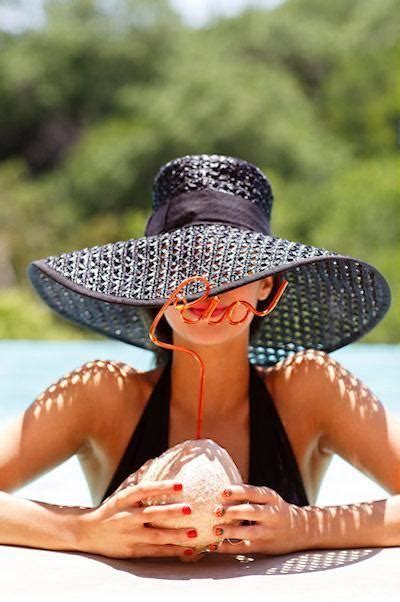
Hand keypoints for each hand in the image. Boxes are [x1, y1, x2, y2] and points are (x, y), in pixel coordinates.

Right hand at [78, 479, 199, 559]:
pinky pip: (154, 552)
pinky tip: (187, 549)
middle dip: (171, 512)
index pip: (144, 490)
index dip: (162, 487)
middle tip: (190, 509)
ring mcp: (129, 536)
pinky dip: (171, 551)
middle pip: (151, 514)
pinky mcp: (131, 551)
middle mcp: (126, 517)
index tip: (180, 485)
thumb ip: (138, 483)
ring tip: (194, 533)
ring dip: (176, 536)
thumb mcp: (120, 495)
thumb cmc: (111, 510)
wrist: (86, 533)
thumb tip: (156, 460)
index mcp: (123, 500)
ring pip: (156, 537)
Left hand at [208, 484, 303, 555]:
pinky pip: (245, 548)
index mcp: (271, 498)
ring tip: (215, 529)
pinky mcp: (264, 547)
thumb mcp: (268, 498)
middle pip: (252, 512)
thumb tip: (219, 491)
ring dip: (231, 531)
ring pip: (249, 532)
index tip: (222, 492)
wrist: (301, 530)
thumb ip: (249, 495)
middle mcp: (271, 514)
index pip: (253, 493)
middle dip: (233, 511)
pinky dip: (229, 548)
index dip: (238, 492)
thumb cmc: (275, 510)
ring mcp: (268, 532)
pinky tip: (215, 546)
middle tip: (216, 510)